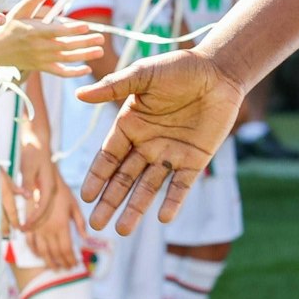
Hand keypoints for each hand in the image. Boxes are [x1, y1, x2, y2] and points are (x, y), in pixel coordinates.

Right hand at [0, 0, 102, 76]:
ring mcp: (42, 59)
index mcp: (35, 32)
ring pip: (66, 59)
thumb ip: (31, 1)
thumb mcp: (17, 12)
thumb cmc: (8, 29)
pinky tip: (87, 69)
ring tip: (100, 51)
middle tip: (101, 38)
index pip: (57, 32)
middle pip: (66, 46)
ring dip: (84, 55)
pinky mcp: (42, 68)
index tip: (87, 26)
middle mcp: (40, 47)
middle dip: (85, 42)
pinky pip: (60, 72)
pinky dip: (73, 73)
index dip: (73, 30)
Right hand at [17, 153, 89, 268]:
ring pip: (42, 251)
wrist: (40, 176)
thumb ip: (80, 223)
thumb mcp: (74, 204)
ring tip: (55, 267)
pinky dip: (35, 252)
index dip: (70, 260)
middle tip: (66, 269)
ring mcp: (36, 228)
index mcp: (61, 225)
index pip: (66, 250)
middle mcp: (48, 229)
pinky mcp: (27, 224)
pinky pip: (30, 243)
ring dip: (48, 261)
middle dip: (61, 263)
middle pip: (54, 253)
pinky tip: (40, 255)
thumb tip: (87, 239)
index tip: (75, 264)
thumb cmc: (60, 189)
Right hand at [75, 49, 244, 234]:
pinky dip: (172, 201)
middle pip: (124, 178)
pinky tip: (163, 218)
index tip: (85, 197)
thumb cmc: (180, 68)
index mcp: (130, 125)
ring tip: (122, 230)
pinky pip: (181, 185)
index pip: (109, 156)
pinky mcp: (194, 160)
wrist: (220, 71)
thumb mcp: (145, 74)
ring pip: (148, 187)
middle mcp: (146, 144)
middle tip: (96, 225)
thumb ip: (114, 86)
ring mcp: (170, 154)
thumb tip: (79, 95)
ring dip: (135, 208)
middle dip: (110, 201)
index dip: (97, 176)